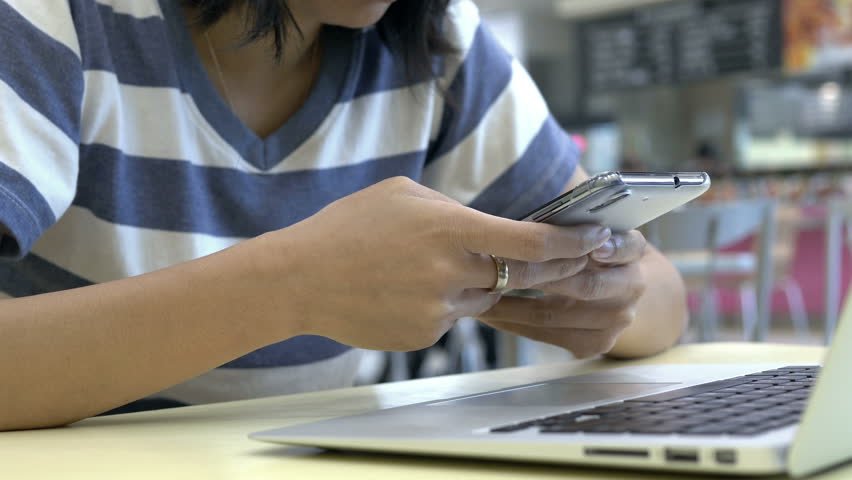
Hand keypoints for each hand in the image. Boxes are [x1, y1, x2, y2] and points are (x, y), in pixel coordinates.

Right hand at [256, 177, 611, 350]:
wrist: (300, 278)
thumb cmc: (348, 228)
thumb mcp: (403, 194)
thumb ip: (454, 209)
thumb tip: (489, 224)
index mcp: (449, 228)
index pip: (531, 242)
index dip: (571, 244)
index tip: (596, 240)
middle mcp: (452, 272)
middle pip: (524, 278)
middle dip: (555, 270)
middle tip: (574, 261)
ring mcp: (439, 310)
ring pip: (487, 299)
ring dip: (481, 284)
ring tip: (432, 266)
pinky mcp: (426, 336)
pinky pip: (455, 318)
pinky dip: (445, 303)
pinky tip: (406, 288)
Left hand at [477, 230, 647, 357]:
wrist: (613, 288)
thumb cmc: (584, 247)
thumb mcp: (585, 228)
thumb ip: (570, 224)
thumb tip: (537, 220)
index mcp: (632, 249)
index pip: (627, 246)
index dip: (611, 248)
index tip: (593, 249)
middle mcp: (632, 286)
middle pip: (584, 286)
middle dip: (539, 277)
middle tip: (499, 269)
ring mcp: (616, 319)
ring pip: (557, 315)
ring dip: (513, 305)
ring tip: (480, 292)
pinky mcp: (596, 343)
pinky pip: (548, 336)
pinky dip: (514, 324)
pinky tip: (488, 313)